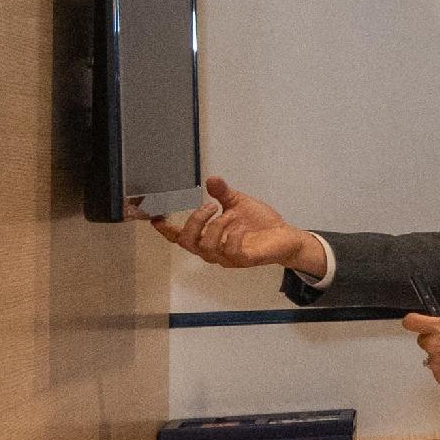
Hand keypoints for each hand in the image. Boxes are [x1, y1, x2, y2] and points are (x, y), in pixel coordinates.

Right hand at [152, 174, 323, 273]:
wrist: (284, 236)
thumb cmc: (258, 223)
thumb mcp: (238, 203)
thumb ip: (223, 193)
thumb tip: (211, 179)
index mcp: (207, 236)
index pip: (180, 237)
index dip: (166, 230)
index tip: (155, 218)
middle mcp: (213, 250)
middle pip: (188, 243)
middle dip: (194, 222)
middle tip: (209, 206)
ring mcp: (227, 257)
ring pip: (207, 248)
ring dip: (215, 227)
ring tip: (228, 213)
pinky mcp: (244, 260)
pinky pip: (231, 252)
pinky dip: (232, 238)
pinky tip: (239, 227)